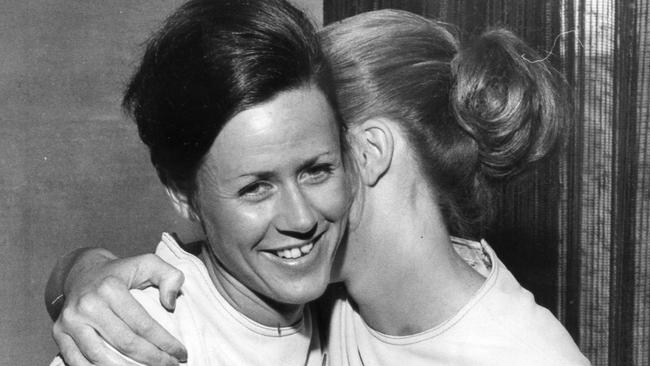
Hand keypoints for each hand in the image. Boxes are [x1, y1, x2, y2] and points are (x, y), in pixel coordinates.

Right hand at [51, 250, 186, 365]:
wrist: (84, 271)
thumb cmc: (122, 272)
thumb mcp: (150, 263)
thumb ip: (170, 277)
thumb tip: (170, 305)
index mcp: (111, 288)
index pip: (143, 324)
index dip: (165, 343)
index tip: (181, 354)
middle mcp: (88, 305)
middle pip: (125, 343)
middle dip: (153, 359)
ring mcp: (70, 321)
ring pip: (101, 358)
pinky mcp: (59, 333)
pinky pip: (78, 362)